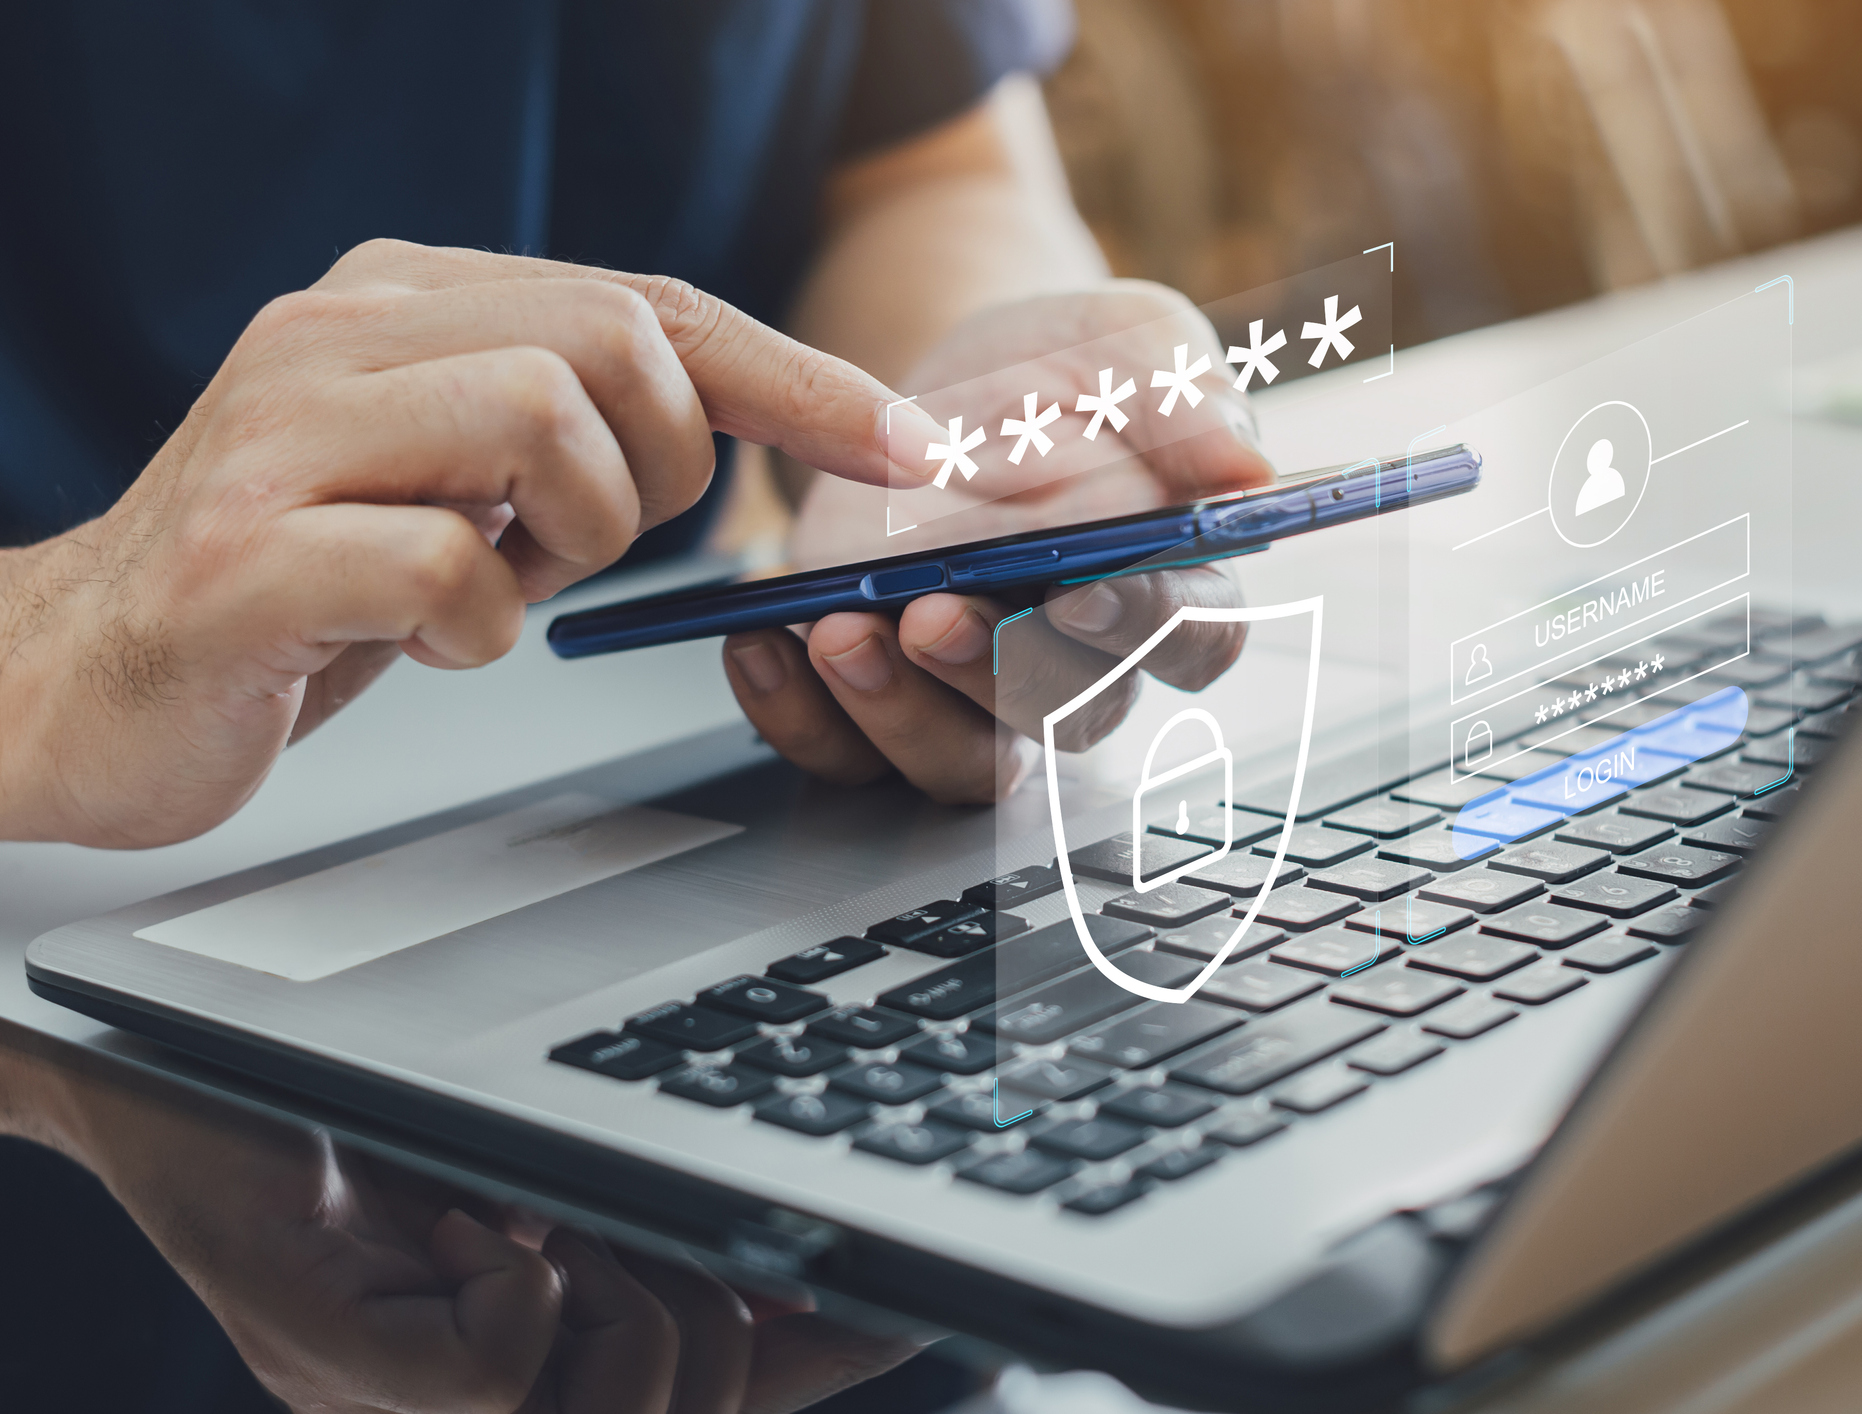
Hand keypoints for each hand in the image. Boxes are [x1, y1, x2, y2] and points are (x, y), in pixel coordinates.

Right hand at [0, 239, 950, 847]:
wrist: (79, 677)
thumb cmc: (298, 586)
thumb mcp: (456, 482)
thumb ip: (566, 427)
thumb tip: (742, 425)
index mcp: (404, 300)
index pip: (649, 305)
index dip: (798, 379)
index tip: (907, 448)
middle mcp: (340, 334)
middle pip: (615, 343)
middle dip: (665, 467)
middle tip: (589, 543)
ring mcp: (282, 433)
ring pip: (541, 418)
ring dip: (574, 535)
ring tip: (501, 581)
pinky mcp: (245, 551)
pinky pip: (445, 564)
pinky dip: (478, 623)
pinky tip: (426, 637)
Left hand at [20, 1032, 916, 1413]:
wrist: (140, 1079)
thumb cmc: (326, 1115)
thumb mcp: (518, 1160)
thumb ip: (637, 1205)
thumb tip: (774, 1217)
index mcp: (531, 1362)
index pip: (717, 1392)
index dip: (824, 1362)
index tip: (904, 1304)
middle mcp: (479, 1406)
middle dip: (712, 1315)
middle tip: (636, 1232)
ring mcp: (404, 1403)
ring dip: (616, 1298)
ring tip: (550, 1226)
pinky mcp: (340, 1360)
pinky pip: (495, 1378)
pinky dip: (514, 1290)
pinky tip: (474, 1229)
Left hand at [723, 283, 1274, 802]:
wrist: (938, 374)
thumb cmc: (1056, 372)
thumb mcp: (1125, 341)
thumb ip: (1184, 392)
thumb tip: (1244, 458)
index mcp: (1167, 583)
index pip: (1192, 639)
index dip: (1148, 628)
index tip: (1085, 590)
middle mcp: (1078, 661)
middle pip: (1071, 715)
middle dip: (1000, 675)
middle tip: (938, 614)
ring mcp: (975, 693)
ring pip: (964, 761)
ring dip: (901, 712)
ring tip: (844, 630)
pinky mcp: (882, 698)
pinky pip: (847, 756)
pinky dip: (799, 715)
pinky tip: (765, 643)